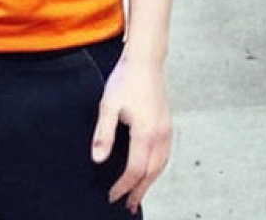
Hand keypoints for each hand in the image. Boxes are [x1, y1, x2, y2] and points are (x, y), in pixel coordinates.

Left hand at [91, 54, 171, 214]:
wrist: (146, 60)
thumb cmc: (126, 79)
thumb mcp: (108, 106)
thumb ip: (103, 134)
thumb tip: (98, 159)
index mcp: (145, 132)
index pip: (135, 170)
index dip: (123, 186)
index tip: (112, 195)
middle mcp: (160, 134)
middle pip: (152, 172)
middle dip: (139, 191)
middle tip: (129, 206)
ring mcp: (167, 128)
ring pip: (162, 164)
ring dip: (150, 182)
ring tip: (140, 194)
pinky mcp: (167, 123)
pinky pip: (166, 153)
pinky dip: (158, 168)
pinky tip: (151, 170)